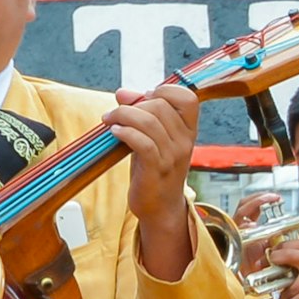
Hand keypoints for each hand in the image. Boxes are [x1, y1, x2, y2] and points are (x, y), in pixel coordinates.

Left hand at [109, 80, 205, 277]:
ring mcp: (172, 156)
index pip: (188, 98)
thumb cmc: (155, 169)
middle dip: (133, 104)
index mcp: (188, 130)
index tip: (145, 96)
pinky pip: (142, 142)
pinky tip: (114, 132)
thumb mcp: (153, 138)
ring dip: (123, 115)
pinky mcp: (156, 169)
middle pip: (160, 106)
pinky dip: (126, 132)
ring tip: (109, 120)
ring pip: (149, 121)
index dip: (166, 90)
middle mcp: (184, 141)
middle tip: (114, 113)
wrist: (160, 208)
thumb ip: (141, 114)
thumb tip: (123, 92)